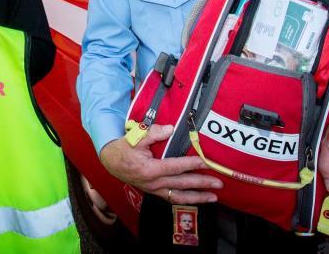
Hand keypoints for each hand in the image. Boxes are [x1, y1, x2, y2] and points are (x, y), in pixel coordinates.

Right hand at [99, 124, 221, 204]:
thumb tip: (170, 129)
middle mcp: (153, 182)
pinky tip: (197, 199)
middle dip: (202, 184)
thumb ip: (154, 132)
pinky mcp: (154, 191)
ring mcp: (154, 189)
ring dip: (198, 197)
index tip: (206, 162)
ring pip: (179, 196)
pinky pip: (172, 198)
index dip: (192, 164)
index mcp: (150, 169)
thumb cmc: (124, 148)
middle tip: (218, 183)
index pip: (176, 167)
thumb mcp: (136, 137)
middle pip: (182, 184)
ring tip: (213, 197)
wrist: (110, 161)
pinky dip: (186, 199)